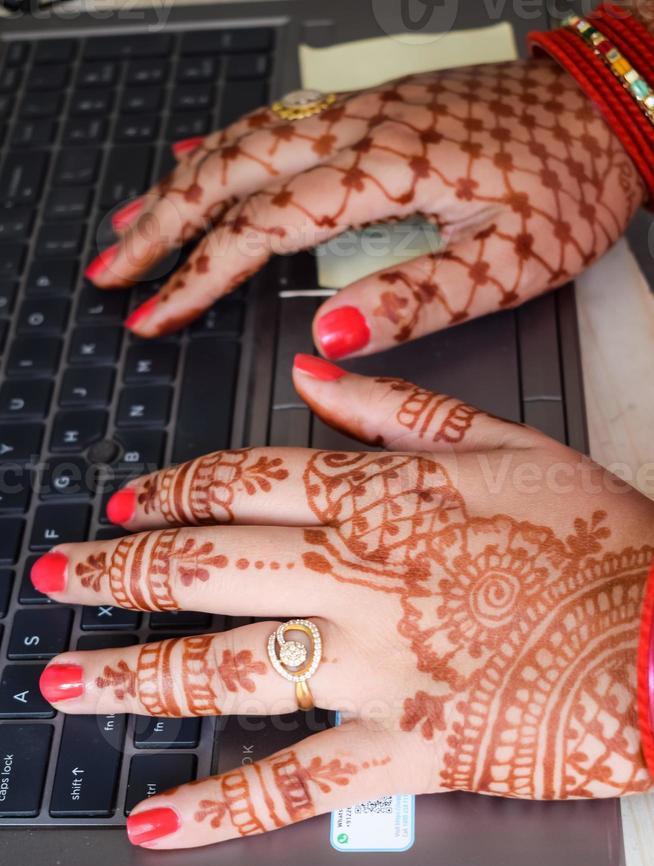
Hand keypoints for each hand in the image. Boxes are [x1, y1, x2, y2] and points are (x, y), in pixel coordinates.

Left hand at [33, 355, 652, 848]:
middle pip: (205, 568)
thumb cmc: (594, 536)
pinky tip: (156, 818)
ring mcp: (371, 666)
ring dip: (134, 675)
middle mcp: (354, 579)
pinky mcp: (402, 746)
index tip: (125, 503)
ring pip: (224, 669)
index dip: (170, 490)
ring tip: (64, 681)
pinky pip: (295, 783)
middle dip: (117, 573)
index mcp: (377, 500)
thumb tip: (316, 372)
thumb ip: (400, 404)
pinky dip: (221, 807)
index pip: (240, 483)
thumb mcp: (505, 440)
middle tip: (56, 579)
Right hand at [88, 59, 644, 355]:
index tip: (152, 314)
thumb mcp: (505, 263)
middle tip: (109, 265)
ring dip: (180, 182)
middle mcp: (359, 135)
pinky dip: (229, 140)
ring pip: (245, 139)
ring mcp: (365, 114)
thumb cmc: (570, 184)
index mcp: (382, 176)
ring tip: (132, 217)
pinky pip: (282, 118)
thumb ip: (413, 300)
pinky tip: (201, 153)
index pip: (260, 231)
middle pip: (229, 174)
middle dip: (160, 225)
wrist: (611, 108)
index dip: (197, 277)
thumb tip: (327, 336)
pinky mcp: (378, 110)